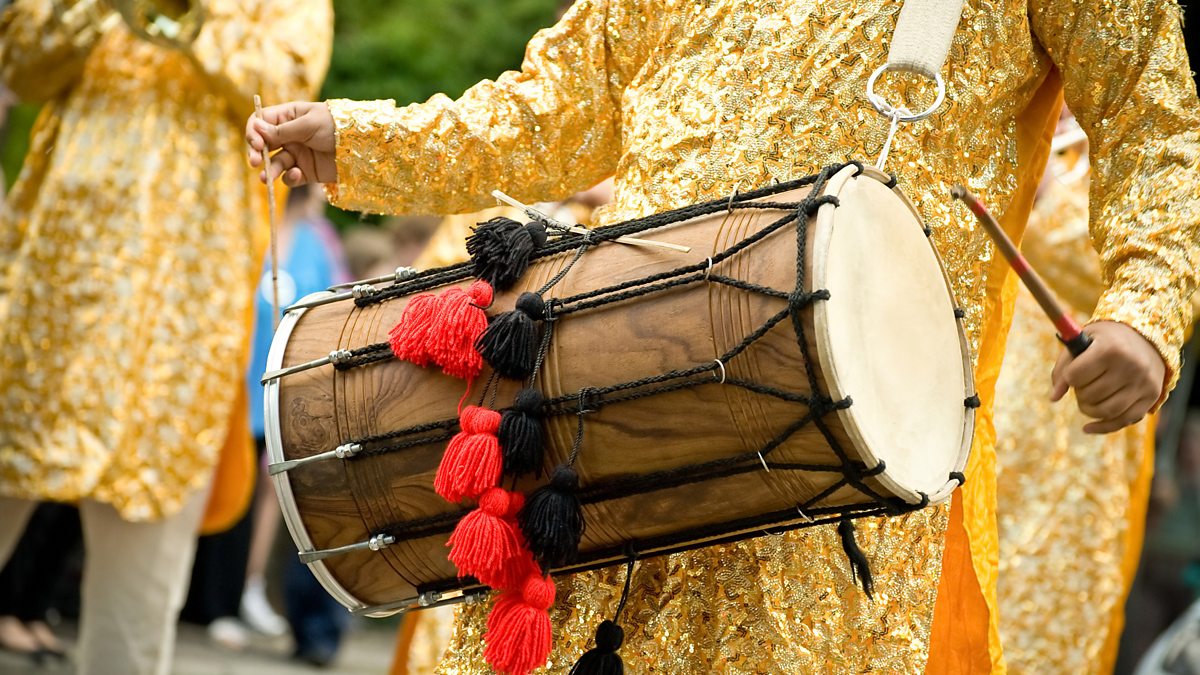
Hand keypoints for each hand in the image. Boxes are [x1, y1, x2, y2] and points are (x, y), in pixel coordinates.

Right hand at [245, 101, 335, 186]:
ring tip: (266, 178)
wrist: (362, 146)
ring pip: (275, 164)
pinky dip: (289, 178)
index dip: (254, 132)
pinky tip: (296, 175)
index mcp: (288, 117)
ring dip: (269, 170)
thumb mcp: (308, 124)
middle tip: (255, 162)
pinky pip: (290, 178)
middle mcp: (289, 135)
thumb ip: (282, 130)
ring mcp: (297, 154)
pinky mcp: (306, 171)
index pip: (261, 122)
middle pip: (263, 145)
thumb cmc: (336, 126)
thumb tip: (256, 128)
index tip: (256, 143)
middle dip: (256, 154)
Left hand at [1050, 321, 1165, 433]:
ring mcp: (1143, 383)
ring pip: (1106, 411)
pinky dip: (1103, 427)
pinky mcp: (1152, 396)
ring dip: (1088, 410)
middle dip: (1079, 393)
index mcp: (1110, 348)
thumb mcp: (1082, 342)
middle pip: (1090, 395)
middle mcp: (1131, 366)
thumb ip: (1063, 368)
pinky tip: (1087, 428)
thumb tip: (1053, 398)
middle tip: (1083, 385)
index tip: (1073, 373)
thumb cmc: (1105, 340)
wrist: (1146, 336)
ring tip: (1087, 399)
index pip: (1075, 375)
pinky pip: (1124, 420)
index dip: (1069, 377)